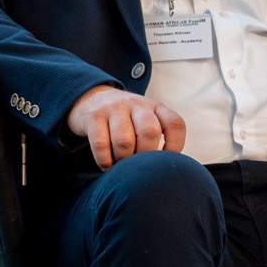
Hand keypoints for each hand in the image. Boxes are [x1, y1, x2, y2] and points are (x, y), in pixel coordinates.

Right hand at [68, 85, 186, 170]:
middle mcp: (136, 104)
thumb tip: (164, 168)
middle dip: (145, 155)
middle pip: (149, 132)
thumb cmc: (124, 119)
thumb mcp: (143, 119)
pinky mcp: (93, 117)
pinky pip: (101, 143)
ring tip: (120, 166)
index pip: (174, 124)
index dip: (175, 145)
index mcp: (154, 106)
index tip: (165, 160)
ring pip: (124, 140)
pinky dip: (105, 160)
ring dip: (123, 159)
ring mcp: (113, 109)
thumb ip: (155, 138)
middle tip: (137, 165)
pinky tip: (106, 165)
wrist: (90, 98)